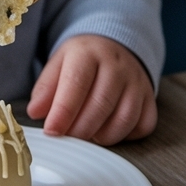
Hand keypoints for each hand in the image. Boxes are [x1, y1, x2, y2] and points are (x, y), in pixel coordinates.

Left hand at [26, 35, 156, 143]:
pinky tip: (108, 131)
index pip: (76, 84)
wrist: (114, 47)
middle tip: (67, 138)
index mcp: (88, 53)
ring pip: (124, 118)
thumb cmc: (82, 62)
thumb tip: (35, 112)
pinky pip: (143, 125)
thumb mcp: (58, 65)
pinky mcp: (150, 98)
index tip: (52, 131)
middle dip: (80, 129)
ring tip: (86, 135)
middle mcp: (117, 66)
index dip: (63, 112)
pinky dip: (125, 136)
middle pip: (101, 104)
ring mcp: (137, 82)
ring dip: (102, 136)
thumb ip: (45, 89)